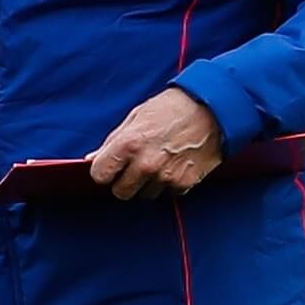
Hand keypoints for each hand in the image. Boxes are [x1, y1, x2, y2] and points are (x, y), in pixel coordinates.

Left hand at [88, 87, 223, 200]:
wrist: (212, 109)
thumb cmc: (171, 109)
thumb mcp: (136, 117)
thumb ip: (112, 142)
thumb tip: (91, 159)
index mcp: (129, 144)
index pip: (100, 175)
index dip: (104, 172)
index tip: (110, 168)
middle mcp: (146, 164)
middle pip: (121, 193)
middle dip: (124, 182)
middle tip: (134, 167)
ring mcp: (166, 176)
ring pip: (145, 195)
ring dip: (148, 184)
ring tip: (159, 161)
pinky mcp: (184, 184)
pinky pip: (168, 193)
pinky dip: (169, 183)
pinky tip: (175, 164)